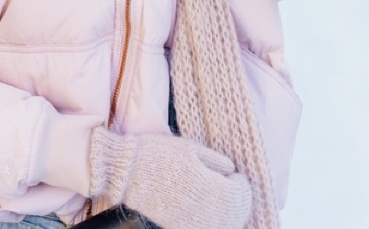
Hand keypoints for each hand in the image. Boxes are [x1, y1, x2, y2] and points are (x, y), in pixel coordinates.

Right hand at [89, 128, 252, 228]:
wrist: (127, 172)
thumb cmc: (158, 154)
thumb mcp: (190, 148)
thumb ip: (215, 160)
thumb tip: (232, 169)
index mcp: (209, 186)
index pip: (240, 194)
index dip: (242, 184)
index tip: (237, 176)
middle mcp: (204, 209)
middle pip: (234, 213)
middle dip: (238, 200)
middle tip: (234, 188)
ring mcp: (191, 221)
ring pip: (221, 225)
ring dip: (227, 214)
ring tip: (222, 200)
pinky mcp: (178, 227)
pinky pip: (203, 228)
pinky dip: (211, 222)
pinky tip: (207, 212)